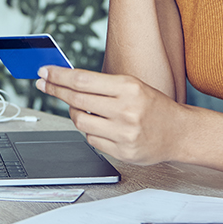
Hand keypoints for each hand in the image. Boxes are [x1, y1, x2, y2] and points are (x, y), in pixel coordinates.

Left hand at [36, 66, 185, 164]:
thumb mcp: (133, 86)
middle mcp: (126, 110)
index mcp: (128, 88)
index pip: (83, 80)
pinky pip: (91, 140)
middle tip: (44, 84)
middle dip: (56, 90)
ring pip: (80, 122)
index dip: (59, 76)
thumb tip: (67, 81)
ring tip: (83, 108)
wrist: (179, 133)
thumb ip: (102, 85)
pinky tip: (101, 126)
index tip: (44, 72)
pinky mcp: (122, 152)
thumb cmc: (153, 106)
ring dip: (75, 113)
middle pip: (77, 100)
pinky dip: (90, 132)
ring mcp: (124, 133)